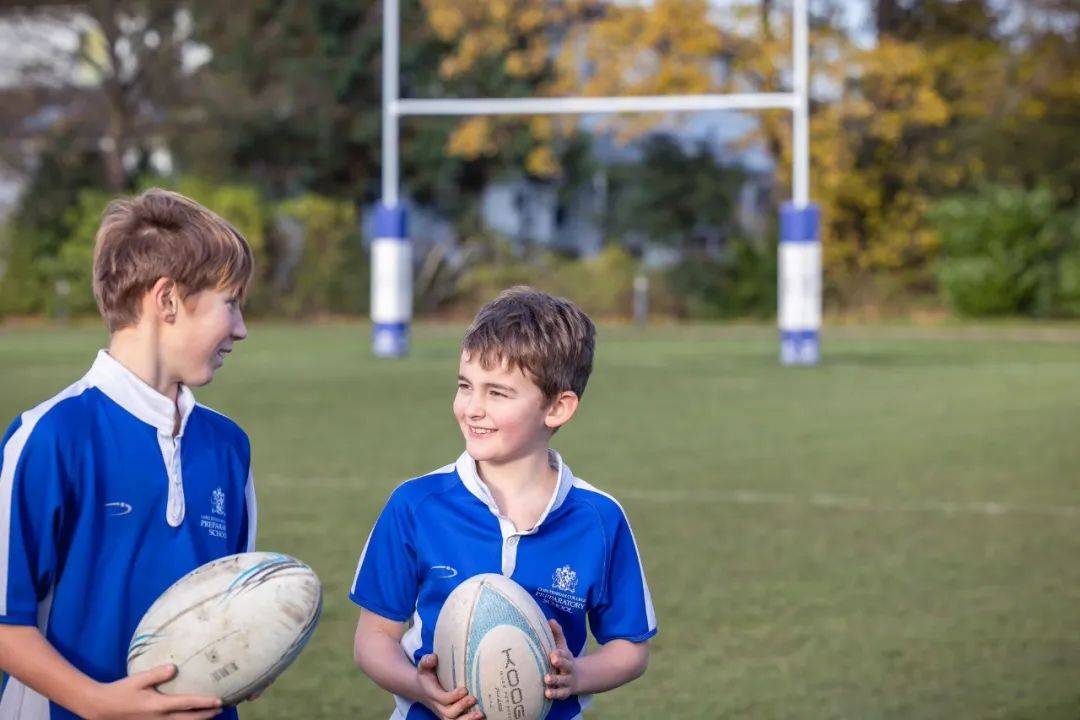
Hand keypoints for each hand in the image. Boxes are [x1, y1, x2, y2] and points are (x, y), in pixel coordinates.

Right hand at [86, 664, 222, 719]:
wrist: (101, 709)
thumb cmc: (121, 691)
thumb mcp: (138, 679)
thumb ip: (157, 673)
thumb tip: (174, 667)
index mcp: (159, 705)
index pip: (188, 704)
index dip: (205, 703)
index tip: (219, 700)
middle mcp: (160, 718)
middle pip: (189, 719)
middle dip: (206, 715)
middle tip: (221, 708)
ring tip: (210, 715)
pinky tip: (188, 718)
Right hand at [414, 654, 482, 719]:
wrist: (421, 689)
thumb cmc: (427, 675)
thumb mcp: (424, 666)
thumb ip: (427, 661)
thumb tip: (434, 658)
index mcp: (432, 693)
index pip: (442, 699)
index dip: (453, 696)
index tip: (465, 689)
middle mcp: (438, 706)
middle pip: (449, 713)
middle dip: (462, 707)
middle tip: (474, 698)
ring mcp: (443, 712)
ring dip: (467, 719)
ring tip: (480, 714)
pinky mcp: (450, 716)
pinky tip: (481, 718)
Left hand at [544, 619, 576, 700]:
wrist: (579, 677)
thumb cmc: (564, 659)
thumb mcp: (562, 647)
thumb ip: (557, 634)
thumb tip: (550, 620)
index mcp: (566, 657)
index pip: (564, 654)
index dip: (560, 653)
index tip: (553, 653)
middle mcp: (568, 669)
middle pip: (566, 665)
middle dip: (560, 663)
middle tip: (553, 660)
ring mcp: (567, 681)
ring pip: (562, 681)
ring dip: (555, 680)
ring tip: (546, 680)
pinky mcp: (565, 691)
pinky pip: (561, 694)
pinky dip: (555, 694)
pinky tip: (547, 694)